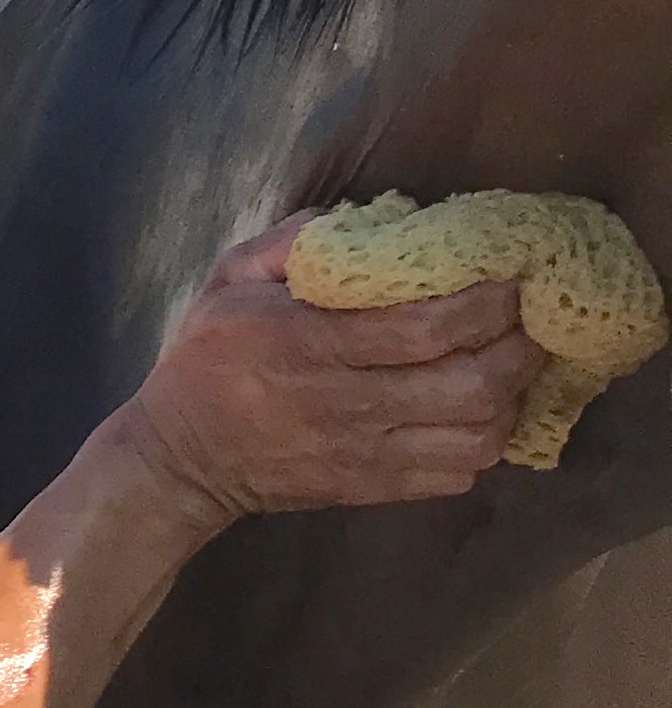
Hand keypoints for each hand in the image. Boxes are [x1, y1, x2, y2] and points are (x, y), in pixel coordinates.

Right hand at [121, 222, 547, 522]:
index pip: (427, 327)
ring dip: (510, 399)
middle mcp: (344, 403)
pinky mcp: (369, 489)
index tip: (513, 275)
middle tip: (529, 320)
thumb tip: (370, 217)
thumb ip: (293, 240)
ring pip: (474, 436)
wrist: (178, 460)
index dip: (487, 302)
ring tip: (511, 366)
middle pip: (469, 384)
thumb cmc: (206, 360)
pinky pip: (455, 476)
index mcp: (309, 343)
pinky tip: (480, 415)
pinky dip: (485, 444)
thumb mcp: (228, 279)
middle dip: (517, 349)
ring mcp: (362, 454)